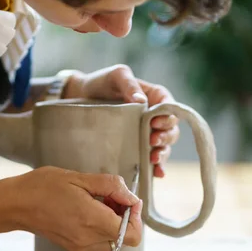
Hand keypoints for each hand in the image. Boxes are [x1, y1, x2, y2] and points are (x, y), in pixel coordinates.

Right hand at [5, 166, 142, 250]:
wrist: (16, 204)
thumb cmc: (43, 187)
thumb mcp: (79, 178)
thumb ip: (111, 187)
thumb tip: (132, 198)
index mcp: (92, 221)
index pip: (133, 234)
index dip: (136, 217)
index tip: (126, 200)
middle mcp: (88, 240)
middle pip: (126, 238)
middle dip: (125, 217)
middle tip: (110, 197)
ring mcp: (82, 247)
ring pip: (115, 241)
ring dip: (114, 222)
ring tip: (97, 203)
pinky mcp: (76, 249)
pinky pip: (101, 242)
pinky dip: (102, 228)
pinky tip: (89, 211)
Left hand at [63, 65, 179, 177]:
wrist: (80, 98)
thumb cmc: (101, 83)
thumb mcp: (116, 76)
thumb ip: (129, 85)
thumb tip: (141, 101)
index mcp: (154, 97)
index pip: (170, 107)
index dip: (168, 117)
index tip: (155, 123)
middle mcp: (155, 117)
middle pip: (171, 129)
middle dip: (166, 137)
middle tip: (152, 141)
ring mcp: (146, 133)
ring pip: (164, 146)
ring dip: (163, 154)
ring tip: (153, 159)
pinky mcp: (137, 147)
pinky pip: (151, 158)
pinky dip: (157, 167)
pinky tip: (157, 173)